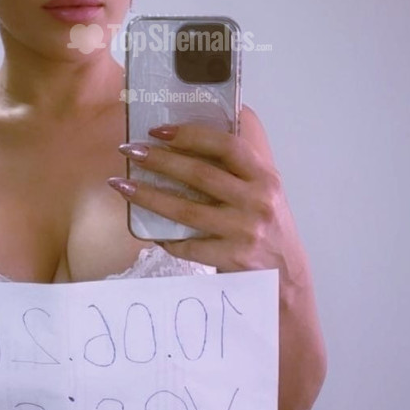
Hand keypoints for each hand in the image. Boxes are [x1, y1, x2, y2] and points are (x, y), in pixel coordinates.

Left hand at [109, 105, 300, 276]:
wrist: (287, 280)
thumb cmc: (268, 228)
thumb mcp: (264, 192)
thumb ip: (238, 170)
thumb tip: (188, 141)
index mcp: (265, 177)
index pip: (227, 146)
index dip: (191, 134)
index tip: (159, 130)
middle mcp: (257, 201)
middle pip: (200, 174)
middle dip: (159, 160)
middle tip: (130, 150)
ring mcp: (244, 232)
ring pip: (186, 210)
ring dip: (148, 195)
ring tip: (121, 184)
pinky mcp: (231, 259)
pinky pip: (187, 245)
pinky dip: (165, 237)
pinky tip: (148, 230)